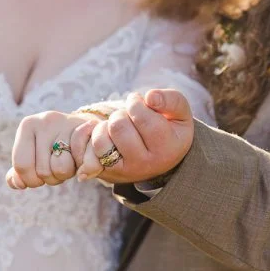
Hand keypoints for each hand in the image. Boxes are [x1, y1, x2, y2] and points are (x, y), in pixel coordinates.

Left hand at [6, 111, 100, 189]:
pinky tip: (84, 161)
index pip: (21, 165)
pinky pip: (86, 162)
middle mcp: (47, 120)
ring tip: (70, 162)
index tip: (39, 177)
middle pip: (43, 171)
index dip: (31, 180)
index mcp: (27, 125)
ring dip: (68, 174)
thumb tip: (16, 183)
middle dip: (52, 178)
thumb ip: (21, 171)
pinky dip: (87, 168)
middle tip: (58, 165)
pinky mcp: (93, 129)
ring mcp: (71, 123)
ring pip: (62, 168)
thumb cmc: (55, 148)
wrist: (86, 131)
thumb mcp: (34, 156)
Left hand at [76, 89, 194, 184]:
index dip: (136, 103)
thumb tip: (150, 97)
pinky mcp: (106, 173)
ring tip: (118, 126)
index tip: (138, 101)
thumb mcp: (179, 113)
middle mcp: (147, 164)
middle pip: (118, 127)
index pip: (142, 118)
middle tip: (128, 116)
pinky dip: (93, 137)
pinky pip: (90, 151)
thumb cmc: (168, 128)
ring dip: (105, 126)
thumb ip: (171, 100)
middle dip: (120, 113)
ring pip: (101, 141)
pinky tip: (107, 135)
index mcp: (168, 148)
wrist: (157, 158)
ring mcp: (124, 171)